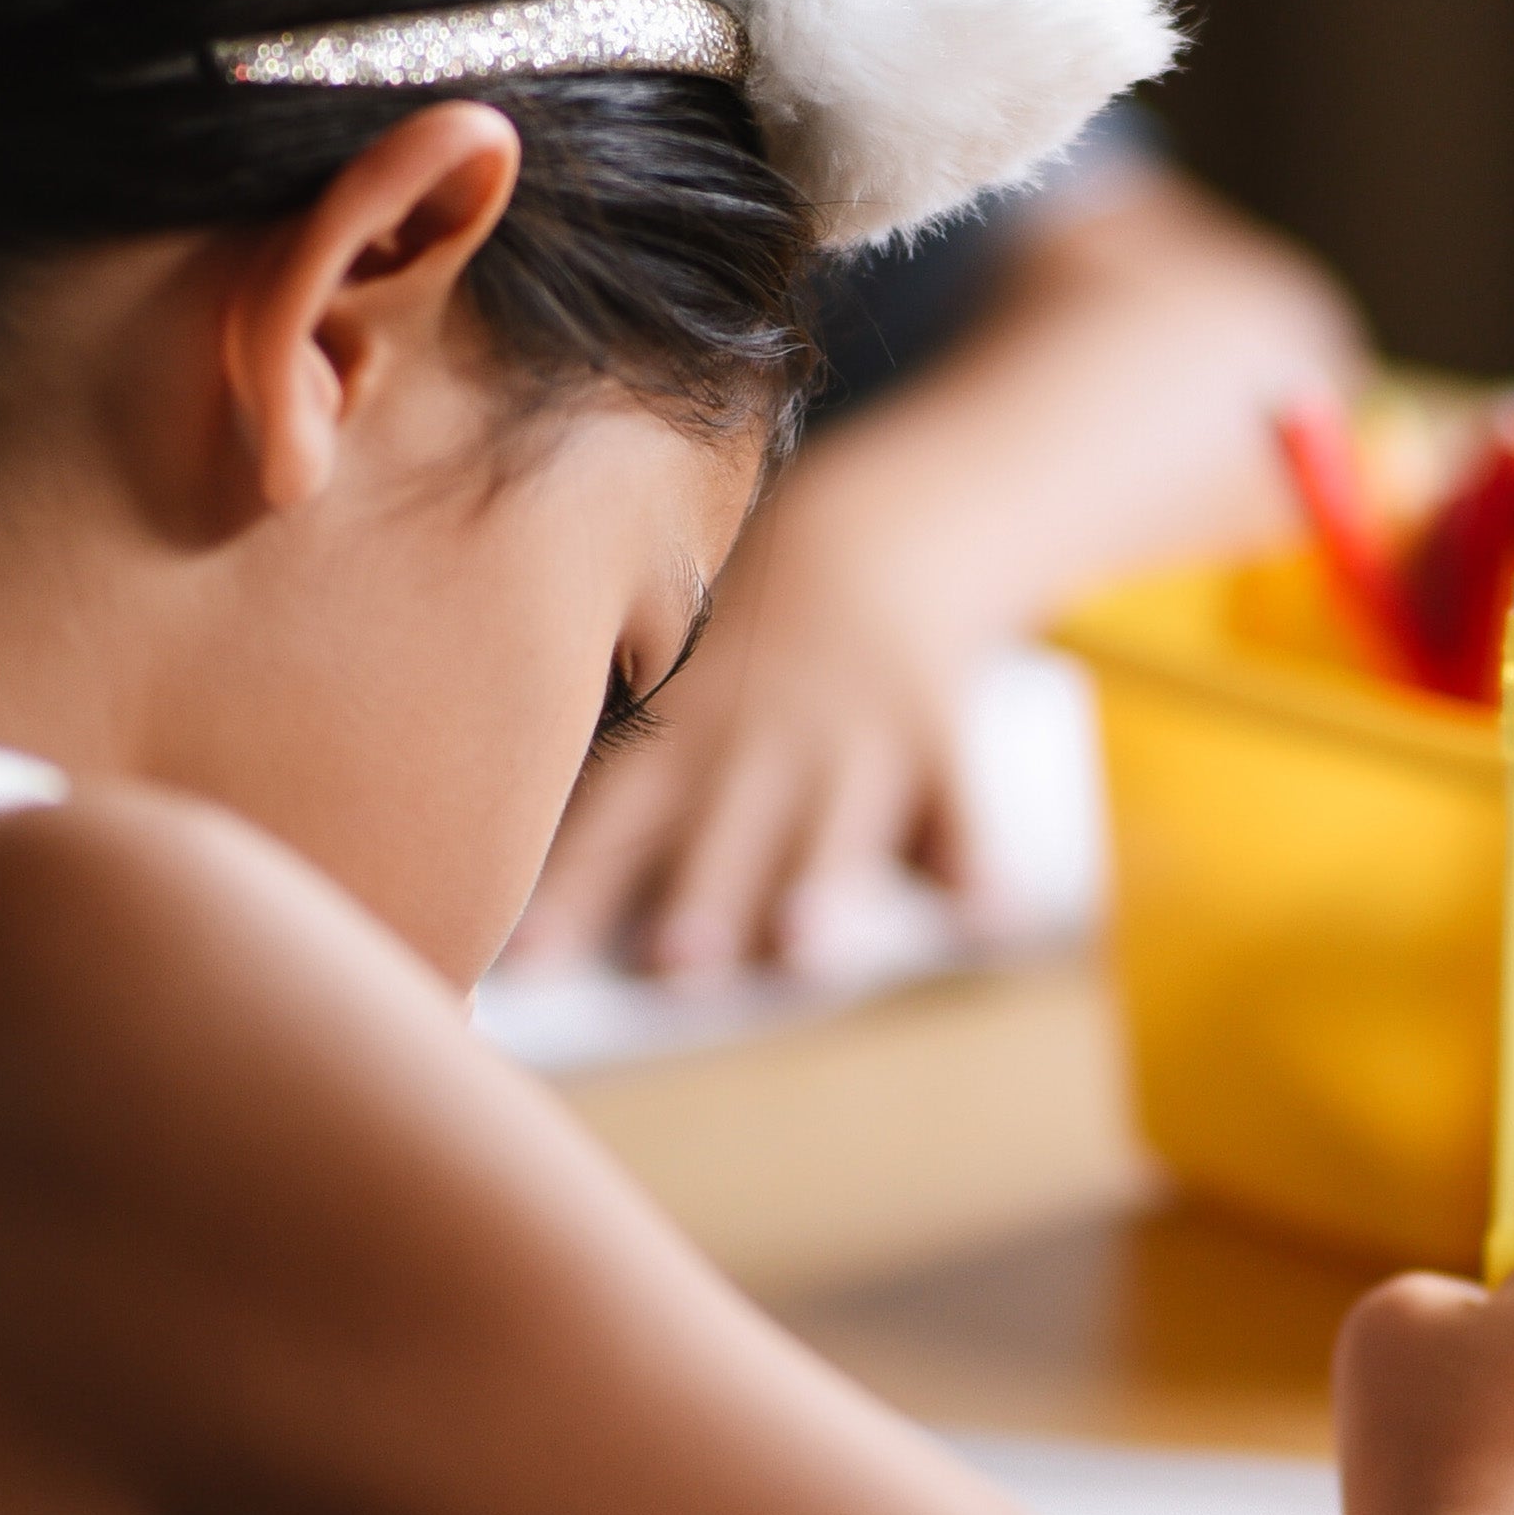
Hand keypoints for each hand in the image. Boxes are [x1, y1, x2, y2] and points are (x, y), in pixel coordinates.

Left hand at [511, 444, 984, 979]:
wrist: (876, 546)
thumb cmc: (754, 663)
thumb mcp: (679, 692)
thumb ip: (635, 789)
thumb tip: (566, 928)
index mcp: (680, 742)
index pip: (608, 825)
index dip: (567, 896)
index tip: (524, 968)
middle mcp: (758, 746)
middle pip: (720, 835)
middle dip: (698, 898)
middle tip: (672, 965)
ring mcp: (850, 742)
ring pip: (832, 826)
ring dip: (818, 891)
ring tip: (805, 955)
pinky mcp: (936, 740)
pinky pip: (962, 811)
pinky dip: (979, 865)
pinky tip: (989, 919)